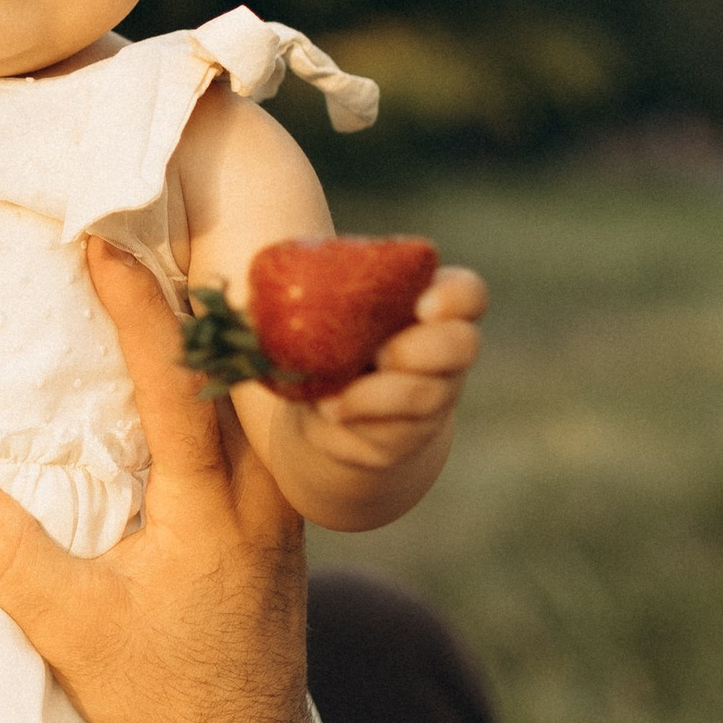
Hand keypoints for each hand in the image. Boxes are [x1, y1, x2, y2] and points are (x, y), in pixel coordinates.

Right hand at [0, 240, 317, 722]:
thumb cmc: (164, 697)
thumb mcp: (72, 630)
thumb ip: (4, 553)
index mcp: (217, 506)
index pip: (180, 382)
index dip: (139, 307)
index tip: (104, 242)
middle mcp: (262, 490)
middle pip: (239, 362)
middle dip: (193, 286)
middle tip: (152, 213)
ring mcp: (277, 502)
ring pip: (255, 390)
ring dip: (213, 326)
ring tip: (170, 259)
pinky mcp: (274, 517)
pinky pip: (252, 423)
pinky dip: (222, 374)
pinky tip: (192, 351)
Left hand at [283, 264, 487, 513]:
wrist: (324, 416)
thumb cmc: (323, 342)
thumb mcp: (323, 312)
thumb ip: (315, 292)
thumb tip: (256, 285)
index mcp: (428, 308)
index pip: (467, 295)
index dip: (454, 297)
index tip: (421, 304)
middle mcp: (441, 354)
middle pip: (462, 346)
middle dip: (422, 348)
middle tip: (384, 353)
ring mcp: (431, 399)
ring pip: (427, 394)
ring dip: (380, 393)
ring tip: (336, 395)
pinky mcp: (406, 438)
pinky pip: (395, 430)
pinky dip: (358, 416)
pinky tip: (330, 410)